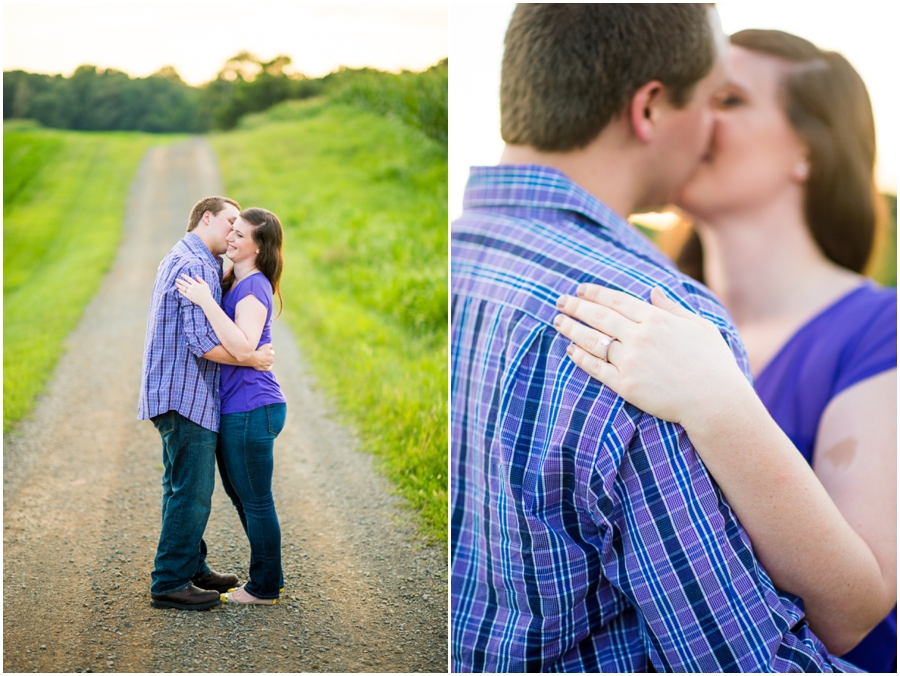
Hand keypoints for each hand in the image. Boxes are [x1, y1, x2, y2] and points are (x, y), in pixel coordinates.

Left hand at [175, 274, 213, 306]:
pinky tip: (178, 289)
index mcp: (195, 284)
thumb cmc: (206, 293)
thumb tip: (196, 275)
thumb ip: (200, 280)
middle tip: (176, 279)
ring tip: (176, 283)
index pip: (188, 278)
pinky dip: (180, 291)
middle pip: (183, 283)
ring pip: (182, 287)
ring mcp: (189, 292)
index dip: (184, 276)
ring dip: (178, 285)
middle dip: (179, 280)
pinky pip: (183, 293)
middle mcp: (191, 287)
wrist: (206, 301)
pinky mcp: (188, 296)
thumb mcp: (205, 285)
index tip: (181, 274)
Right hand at [249, 343, 274, 371]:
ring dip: (268, 362)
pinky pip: (269, 368)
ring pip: (270, 363)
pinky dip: (267, 367)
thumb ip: (270, 346)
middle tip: (262, 356)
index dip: (268, 352)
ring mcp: (269, 364)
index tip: (264, 352)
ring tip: (262, 360)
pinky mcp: (267, 369)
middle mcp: (272, 359)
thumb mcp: (266, 345)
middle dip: (268, 357)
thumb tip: (271, 347)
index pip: (272, 352)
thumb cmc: (259, 352)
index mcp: (272, 353)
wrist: (253, 358)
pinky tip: (264, 365)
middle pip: (271, 357)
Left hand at [553, 284, 753, 431]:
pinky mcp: (625, 385)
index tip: (581, 289)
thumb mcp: (700, 327)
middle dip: (577, 306)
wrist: (715, 402)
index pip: (618, 301)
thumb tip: (653, 291)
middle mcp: (640, 337)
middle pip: (600, 317)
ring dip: (572, 329)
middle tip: (560, 301)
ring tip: (558, 321)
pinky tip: (570, 350)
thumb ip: (673, 308)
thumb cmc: (714, 364)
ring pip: (593, 340)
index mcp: (657, 319)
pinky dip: (581, 358)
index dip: (596, 293)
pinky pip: (596, 368)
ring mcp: (631, 361)